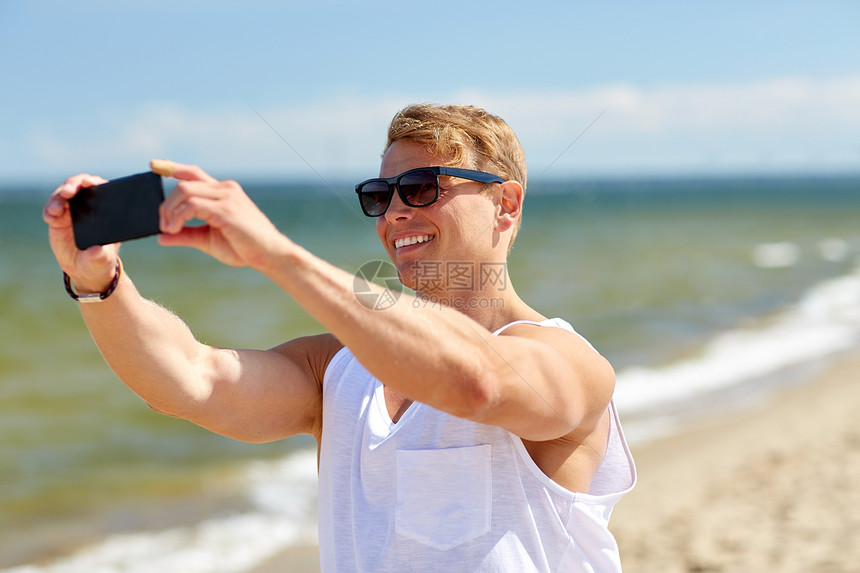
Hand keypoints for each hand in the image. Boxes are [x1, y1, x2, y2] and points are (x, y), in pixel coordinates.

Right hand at [43, 174, 119, 292]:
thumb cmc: (99, 261)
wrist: (83, 268)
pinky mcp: (58, 218)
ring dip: (58, 198)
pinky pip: (51, 209)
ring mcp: (72, 211)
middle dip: (73, 184)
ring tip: (56, 210)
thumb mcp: (103, 260)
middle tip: (68, 192)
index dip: (95, 182)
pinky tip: (51, 219)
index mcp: (105, 211)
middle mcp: (89, 206)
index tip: (89, 183)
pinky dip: (49, 211)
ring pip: (63, 194)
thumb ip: (100, 256)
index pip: (102, 189)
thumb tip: (96, 250)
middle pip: (80, 185)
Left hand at [156, 160, 288, 268]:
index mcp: (224, 192)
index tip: (154, 164)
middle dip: (166, 204)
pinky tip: (175, 229)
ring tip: (168, 229)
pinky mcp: (226, 209)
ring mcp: (227, 197)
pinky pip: (192, 206)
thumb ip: (186, 234)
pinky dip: (178, 217)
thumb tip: (161, 236)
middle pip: (184, 184)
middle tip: (162, 225)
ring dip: (169, 211)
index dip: (174, 167)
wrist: (271, 255)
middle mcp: (226, 189)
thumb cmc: (244, 248)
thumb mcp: (208, 240)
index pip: (194, 172)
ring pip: (185, 191)